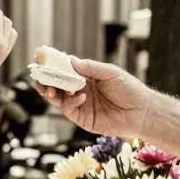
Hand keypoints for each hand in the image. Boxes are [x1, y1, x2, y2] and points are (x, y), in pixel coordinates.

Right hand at [36, 57, 153, 137]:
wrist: (141, 111)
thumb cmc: (129, 89)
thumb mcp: (109, 72)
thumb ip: (89, 67)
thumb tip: (70, 60)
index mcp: (87, 77)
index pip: (65, 70)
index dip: (53, 66)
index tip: (41, 59)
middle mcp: (81, 90)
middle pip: (57, 85)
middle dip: (46, 80)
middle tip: (38, 76)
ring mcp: (81, 105)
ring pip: (58, 99)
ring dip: (51, 93)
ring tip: (48, 88)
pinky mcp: (83, 119)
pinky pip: (69, 110)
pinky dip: (70, 103)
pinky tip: (80, 96)